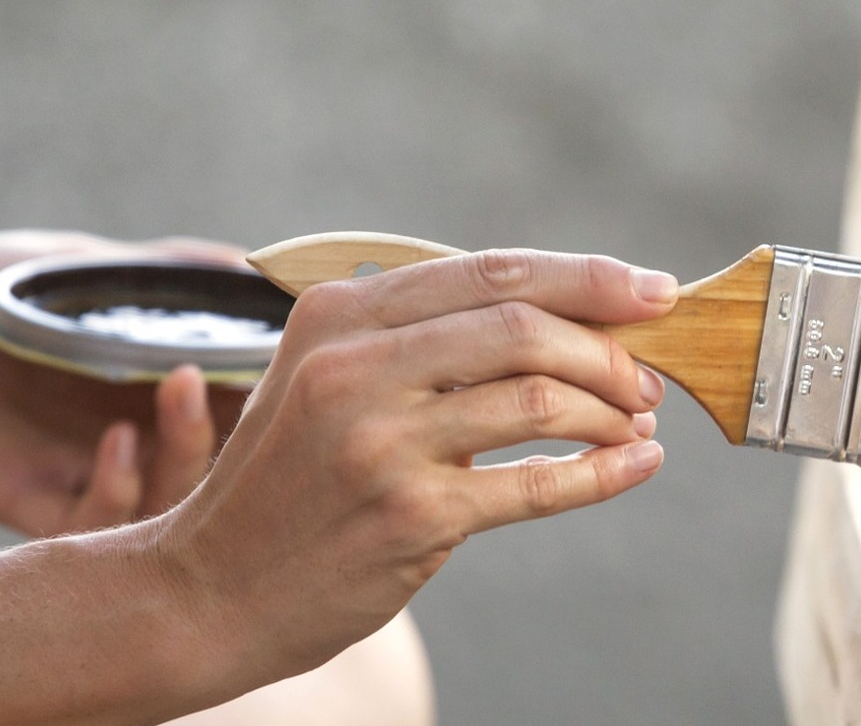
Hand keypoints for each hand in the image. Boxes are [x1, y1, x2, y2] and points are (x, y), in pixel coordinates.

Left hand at [0, 230, 248, 536]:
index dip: (266, 400)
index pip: (233, 415)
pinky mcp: (37, 505)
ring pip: (173, 510)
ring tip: (177, 386)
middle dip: (245, 433)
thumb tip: (252, 268)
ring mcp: (85, 477)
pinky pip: (102, 531)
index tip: (286, 364)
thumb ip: (166, 269)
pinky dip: (121, 491)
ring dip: (190, 456)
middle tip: (236, 377)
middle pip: (221, 470)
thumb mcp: (84, 267)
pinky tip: (115, 442)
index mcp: (148, 394)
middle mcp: (128, 441)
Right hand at [150, 249, 674, 690]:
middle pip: (525, 326)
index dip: (586, 277)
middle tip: (646, 379)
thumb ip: (420, 335)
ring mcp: (381, 443)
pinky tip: (637, 465)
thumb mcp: (326, 375)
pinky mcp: (411, 517)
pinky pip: (538, 484)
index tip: (652, 290)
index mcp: (340, 314)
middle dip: (608, 348)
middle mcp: (355, 368)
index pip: (490, 270)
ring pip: (540, 400)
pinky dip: (604, 473)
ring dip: (611, 411)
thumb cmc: (293, 476)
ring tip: (636, 424)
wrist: (209, 589)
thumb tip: (564, 312)